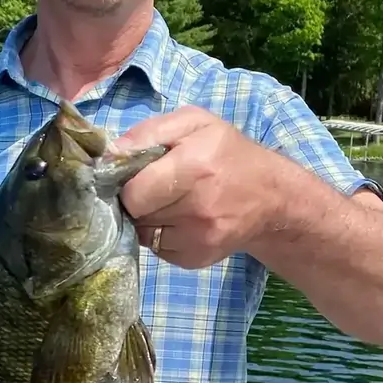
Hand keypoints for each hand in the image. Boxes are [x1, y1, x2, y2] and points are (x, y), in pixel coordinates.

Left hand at [112, 106, 282, 269]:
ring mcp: (198, 238)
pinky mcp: (197, 259)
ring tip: (170, 202)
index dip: (127, 182)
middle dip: (136, 200)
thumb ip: (148, 132)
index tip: (134, 174)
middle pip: (136, 213)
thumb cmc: (227, 153)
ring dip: (148, 218)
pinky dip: (161, 235)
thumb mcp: (194, 124)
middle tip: (153, 188)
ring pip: (144, 232)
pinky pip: (157, 249)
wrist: (271, 197)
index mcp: (194, 166)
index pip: (133, 191)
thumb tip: (110, 153)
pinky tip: (180, 220)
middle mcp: (198, 208)